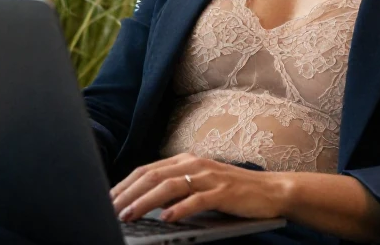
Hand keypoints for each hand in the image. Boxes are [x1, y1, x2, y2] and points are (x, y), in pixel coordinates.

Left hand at [110, 153, 291, 222]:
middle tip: (111, 210)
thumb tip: (145, 203)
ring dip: (145, 201)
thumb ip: (177, 189)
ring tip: (129, 215)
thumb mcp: (200, 185)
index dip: (124, 184)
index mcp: (185, 161)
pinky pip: (197, 200)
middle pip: (153, 176)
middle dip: (128, 193)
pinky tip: (165, 218)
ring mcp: (209, 177)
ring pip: (169, 186)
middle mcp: (194, 164)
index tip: (107, 199)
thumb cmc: (232, 192)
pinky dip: (179, 209)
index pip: (147, 170)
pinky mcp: (224, 192)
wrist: (272, 191)